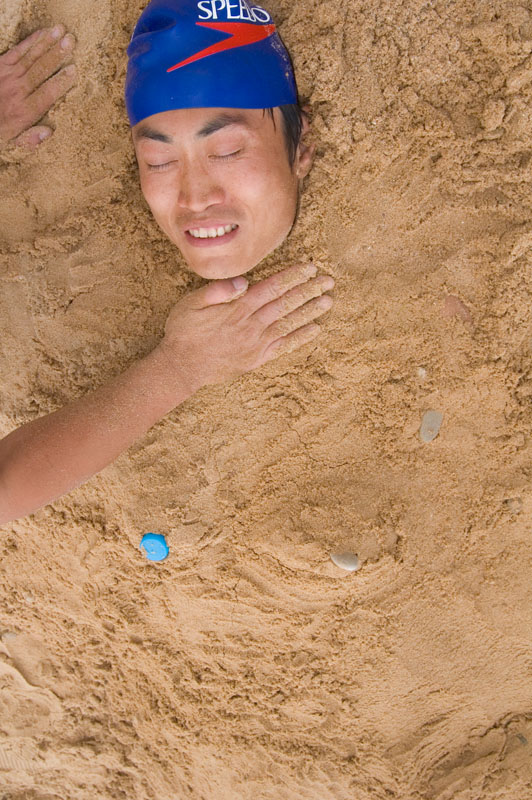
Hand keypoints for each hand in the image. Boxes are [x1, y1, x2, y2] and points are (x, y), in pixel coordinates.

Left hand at [0, 25, 75, 149]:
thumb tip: (49, 132)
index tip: (74, 70)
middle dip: (57, 55)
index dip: (61, 81)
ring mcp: (8, 75)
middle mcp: (17, 91)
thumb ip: (29, 139)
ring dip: (47, 43)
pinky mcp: (0, 64)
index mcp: (24, 112)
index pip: (47, 94)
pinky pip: (17, 50)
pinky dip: (31, 41)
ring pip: (31, 57)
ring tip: (62, 31)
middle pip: (40, 70)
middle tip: (71, 41)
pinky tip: (43, 33)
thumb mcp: (11, 143)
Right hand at [158, 263, 333, 393]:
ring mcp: (256, 343)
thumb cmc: (183, 331)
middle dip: (309, 290)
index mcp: (238, 308)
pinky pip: (283, 346)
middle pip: (286, 304)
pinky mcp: (256, 358)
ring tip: (328, 301)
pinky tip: (315, 329)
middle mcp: (251, 325)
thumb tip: (243, 281)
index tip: (310, 267)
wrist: (182, 367)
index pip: (272, 287)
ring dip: (310, 311)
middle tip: (328, 281)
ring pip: (289, 323)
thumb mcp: (191, 303)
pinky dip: (300, 337)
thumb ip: (217, 290)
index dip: (293, 276)